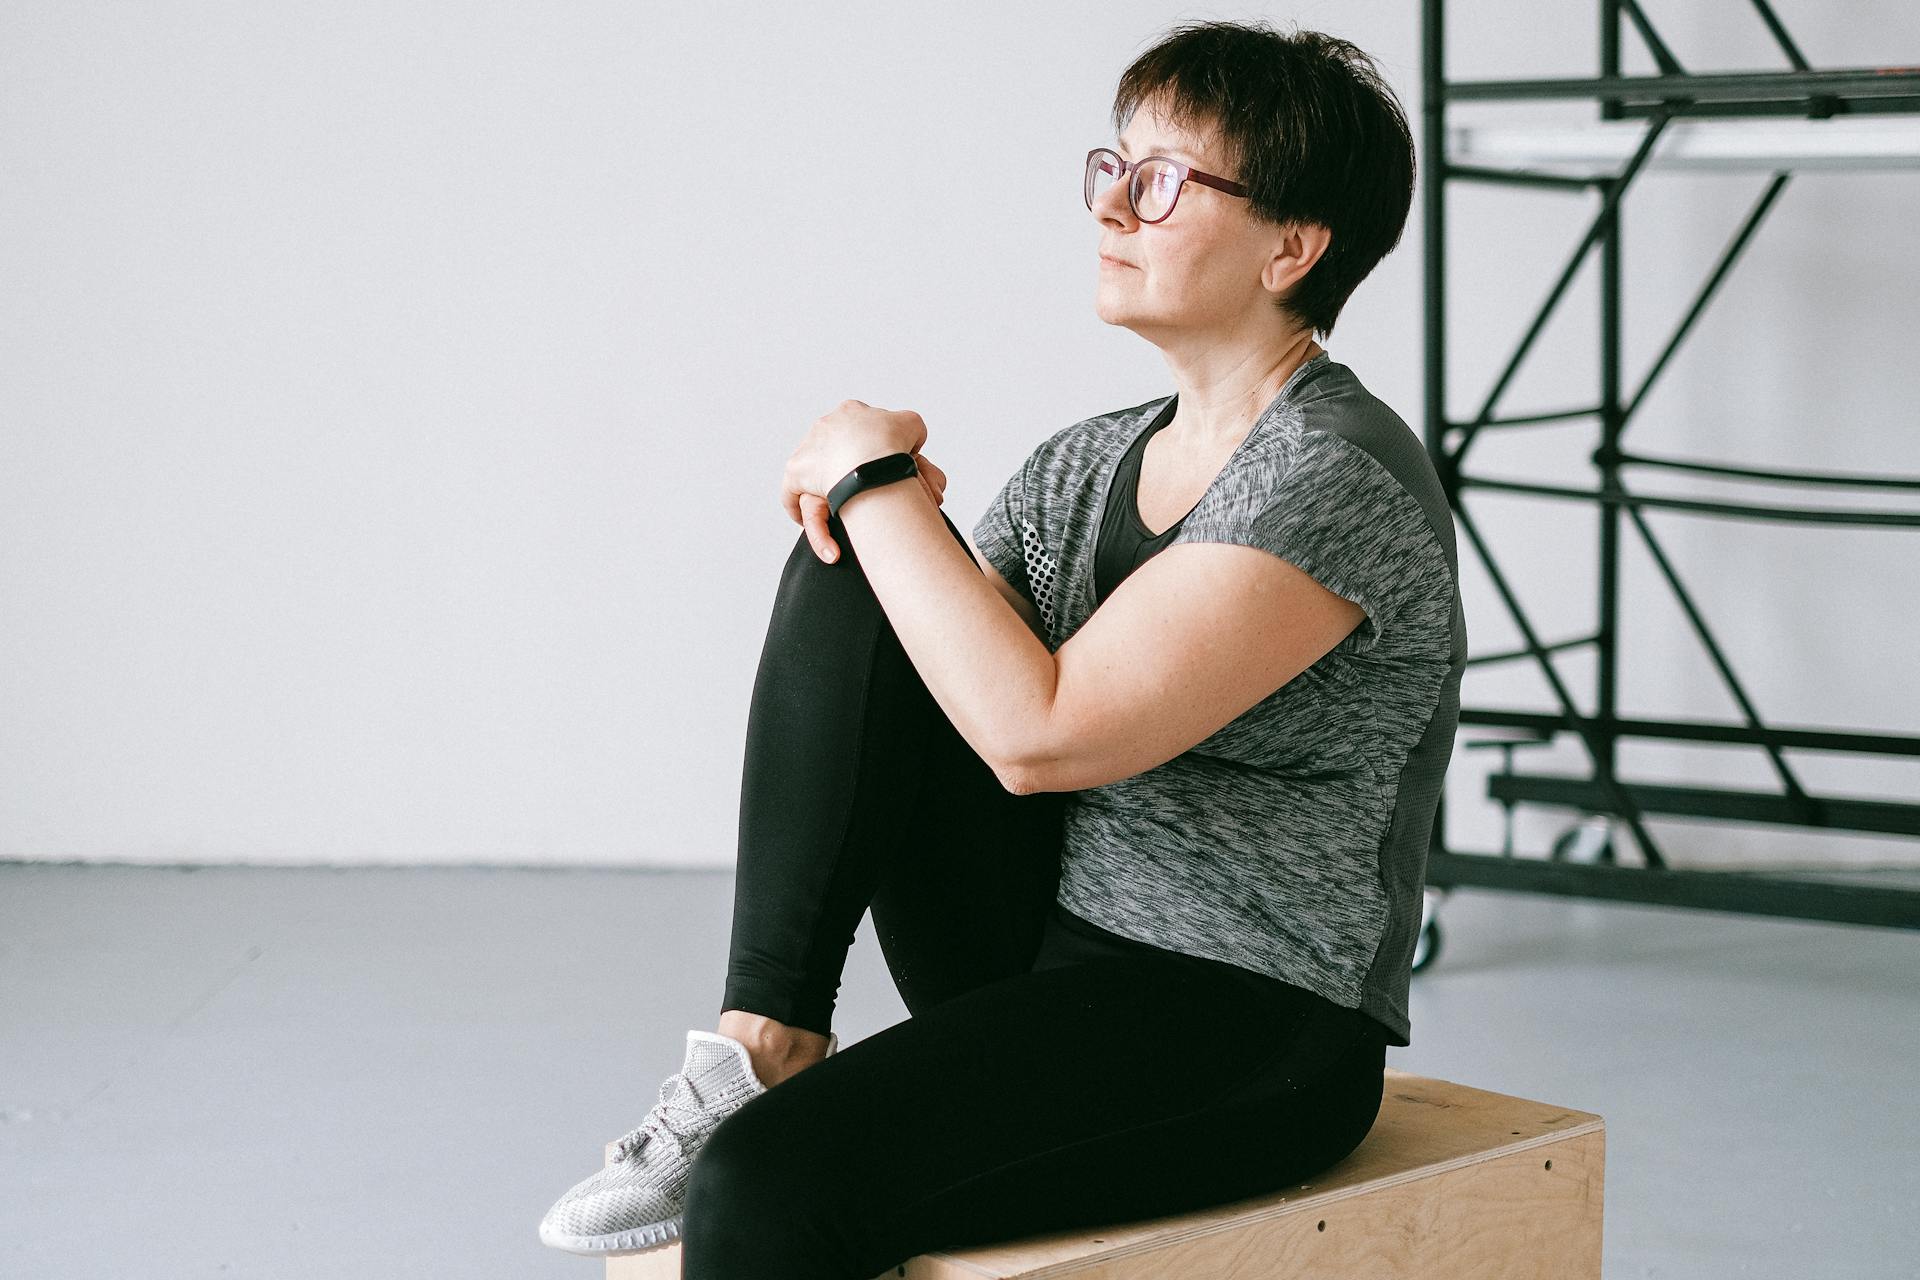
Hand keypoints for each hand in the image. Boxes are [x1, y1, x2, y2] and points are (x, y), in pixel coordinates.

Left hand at [780, 400, 928, 562]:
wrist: (871, 457)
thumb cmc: (893, 444)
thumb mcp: (912, 427)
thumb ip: (909, 429)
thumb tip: (911, 442)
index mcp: (851, 412)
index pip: (854, 427)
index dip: (864, 446)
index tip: (873, 464)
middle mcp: (825, 426)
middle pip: (833, 450)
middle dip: (842, 469)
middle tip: (857, 492)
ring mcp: (808, 447)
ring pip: (812, 474)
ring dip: (821, 494)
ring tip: (834, 515)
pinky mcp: (796, 471)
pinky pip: (792, 493)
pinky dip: (798, 508)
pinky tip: (808, 523)